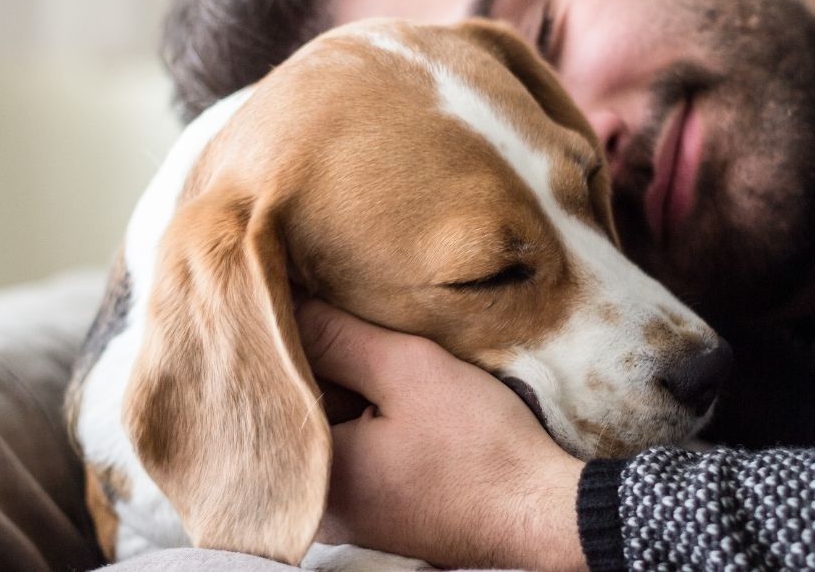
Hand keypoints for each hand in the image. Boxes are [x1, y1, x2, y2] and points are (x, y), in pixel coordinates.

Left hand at [296, 301, 587, 571]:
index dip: (287, 336)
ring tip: (370, 351)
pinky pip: (350, 452)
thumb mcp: (407, 371)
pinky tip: (390, 394)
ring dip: (343, 391)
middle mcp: (314, 507)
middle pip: (295, 411)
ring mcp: (345, 516)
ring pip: (325, 429)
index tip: (302, 297)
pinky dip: (362, 419)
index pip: (271, 388)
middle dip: (316, 364)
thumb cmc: (480, 450)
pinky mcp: (375, 514)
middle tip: (340, 318)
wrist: (543, 514)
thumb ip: (336, 336)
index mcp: (309, 477)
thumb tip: (278, 300)